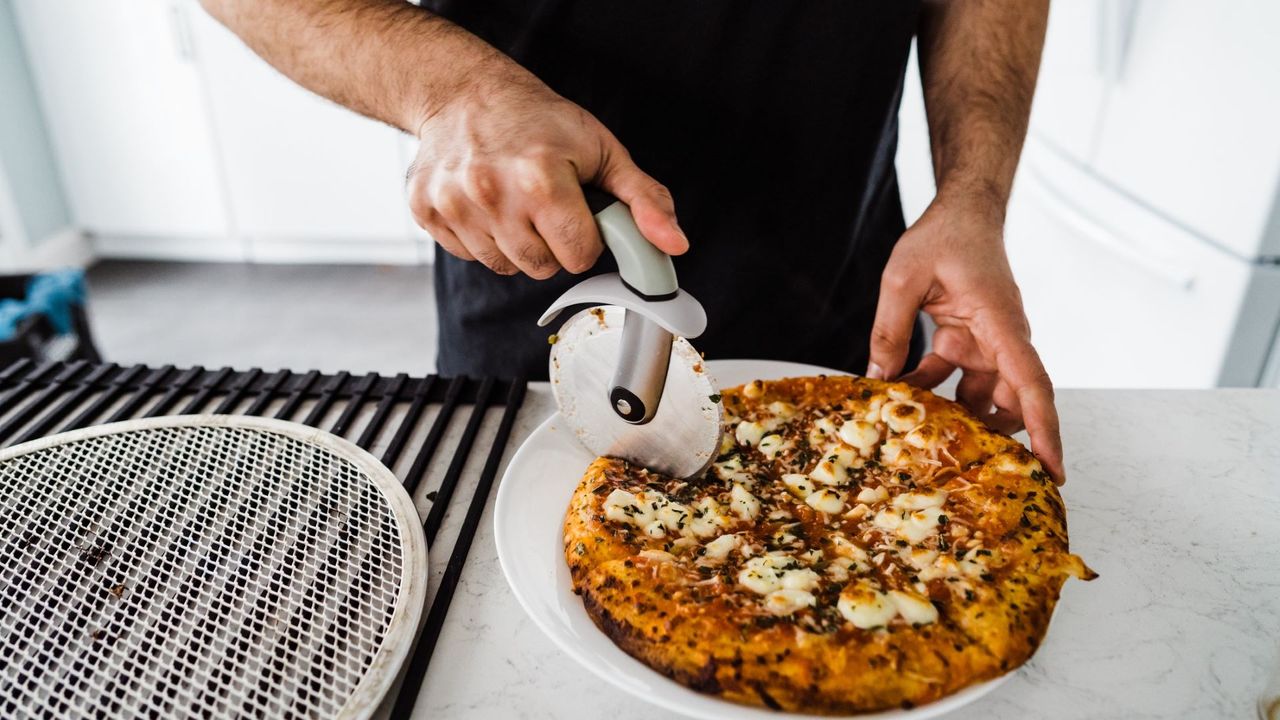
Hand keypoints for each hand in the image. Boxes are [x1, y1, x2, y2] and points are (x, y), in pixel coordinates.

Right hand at [406, 67, 687, 277]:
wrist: (465, 92)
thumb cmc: (539, 122)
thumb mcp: (603, 151)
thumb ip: (644, 200)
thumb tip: (674, 245)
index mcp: (541, 177)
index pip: (578, 256)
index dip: (585, 238)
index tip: (577, 211)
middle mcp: (492, 192)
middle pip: (542, 268)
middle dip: (552, 243)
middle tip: (546, 203)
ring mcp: (454, 204)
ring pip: (505, 267)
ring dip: (517, 244)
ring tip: (515, 201)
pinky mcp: (427, 211)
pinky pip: (471, 256)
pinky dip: (483, 237)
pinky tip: (486, 203)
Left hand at [866, 200, 1063, 482]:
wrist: (960, 212)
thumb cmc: (942, 237)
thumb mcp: (902, 278)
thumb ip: (889, 328)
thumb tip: (877, 380)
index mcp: (1000, 323)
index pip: (1031, 383)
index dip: (1044, 429)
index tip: (1054, 468)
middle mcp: (1002, 339)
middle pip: (1011, 401)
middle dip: (1001, 441)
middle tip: (979, 480)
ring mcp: (986, 342)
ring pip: (981, 396)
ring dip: (958, 420)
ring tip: (930, 450)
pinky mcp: (966, 341)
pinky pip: (954, 379)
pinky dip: (932, 395)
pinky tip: (902, 405)